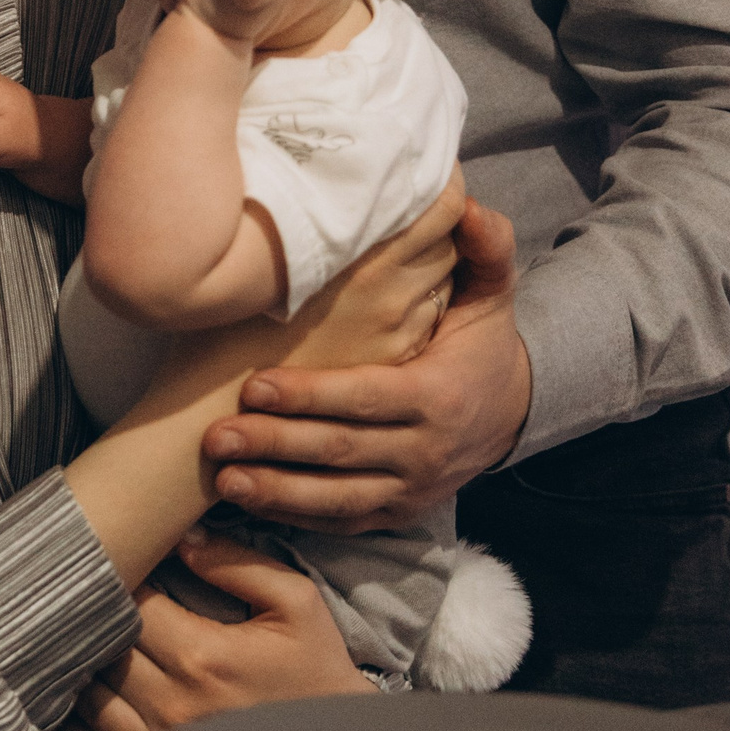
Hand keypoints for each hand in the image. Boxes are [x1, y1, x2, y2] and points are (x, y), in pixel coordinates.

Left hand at [70, 530, 372, 730]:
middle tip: (108, 606)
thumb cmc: (315, 672)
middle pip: (100, 650)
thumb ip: (237, 564)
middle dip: (101, 623)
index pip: (130, 604)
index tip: (131, 570)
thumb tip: (182, 539)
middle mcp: (171, 706)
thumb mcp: (296, 603)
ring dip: (90, 673)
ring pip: (89, 701)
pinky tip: (91, 707)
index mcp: (202, 656)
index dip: (124, 580)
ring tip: (103, 651)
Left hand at [205, 196, 528, 532]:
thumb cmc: (483, 344)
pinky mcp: (396, 514)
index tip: (255, 387)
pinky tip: (248, 501)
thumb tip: (471, 209)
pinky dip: (295, 516)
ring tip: (223, 477)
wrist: (512, 413)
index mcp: (438, 396)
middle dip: (276, 445)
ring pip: (338, 498)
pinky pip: (342, 521)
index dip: (310, 397)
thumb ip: (487, 250)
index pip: (366, 399)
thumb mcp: (493, 295)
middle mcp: (424, 452)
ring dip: (277, 491)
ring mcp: (410, 490)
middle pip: (341, 452)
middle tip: (217, 434)